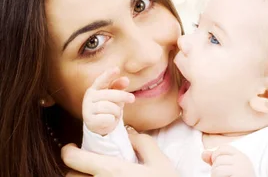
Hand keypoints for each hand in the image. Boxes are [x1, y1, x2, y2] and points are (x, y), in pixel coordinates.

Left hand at [62, 128, 178, 176]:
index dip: (69, 151)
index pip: (74, 159)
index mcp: (111, 171)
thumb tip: (129, 134)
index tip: (73, 148)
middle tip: (88, 164)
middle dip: (76, 169)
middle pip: (70, 176)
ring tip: (98, 176)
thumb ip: (143, 144)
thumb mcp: (160, 162)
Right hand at [82, 67, 134, 134]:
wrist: (100, 126)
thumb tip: (125, 79)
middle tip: (132, 98)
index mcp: (95, 88)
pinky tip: (109, 120)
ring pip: (109, 107)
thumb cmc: (108, 107)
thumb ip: (118, 87)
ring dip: (117, 111)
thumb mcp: (115, 96)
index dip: (109, 75)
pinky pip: (108, 118)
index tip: (117, 69)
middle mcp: (89, 97)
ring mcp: (87, 109)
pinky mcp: (90, 120)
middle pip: (110, 94)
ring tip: (115, 113)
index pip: (102, 80)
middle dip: (123, 96)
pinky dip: (112, 119)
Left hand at [201, 145, 254, 176]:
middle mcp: (242, 161)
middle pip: (218, 159)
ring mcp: (240, 169)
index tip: (218, 165)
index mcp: (241, 156)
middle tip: (221, 176)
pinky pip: (219, 175)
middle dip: (214, 168)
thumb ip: (216, 160)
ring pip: (217, 169)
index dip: (215, 156)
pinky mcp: (238, 176)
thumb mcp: (227, 167)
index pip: (223, 148)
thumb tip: (203, 153)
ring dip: (215, 176)